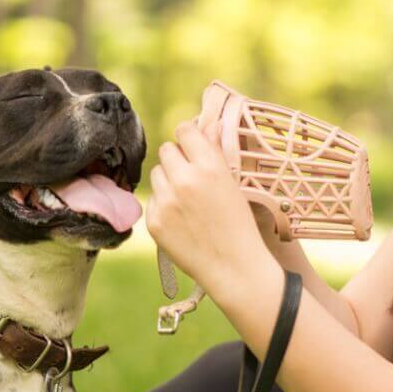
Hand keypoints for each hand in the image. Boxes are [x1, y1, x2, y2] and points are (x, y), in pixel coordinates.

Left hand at [146, 119, 273, 297]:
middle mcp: (185, 180)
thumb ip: (215, 151)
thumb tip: (207, 124)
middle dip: (177, 159)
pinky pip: (153, 199)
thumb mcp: (232, 183)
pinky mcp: (154, 221)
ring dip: (168, 180)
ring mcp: (166, 201)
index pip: (184, 131)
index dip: (189, 137)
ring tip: (188, 200)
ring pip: (157, 173)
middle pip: (166, 150)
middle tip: (192, 176)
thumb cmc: (239, 223)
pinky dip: (164, 205)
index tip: (193, 146)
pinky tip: (182, 219)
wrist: (233, 267)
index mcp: (209, 166)